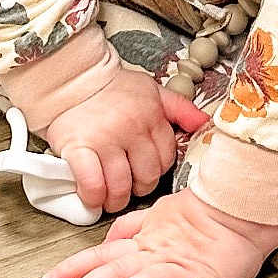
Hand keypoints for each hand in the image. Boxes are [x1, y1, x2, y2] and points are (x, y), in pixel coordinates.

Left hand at [41, 188, 277, 277]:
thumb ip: (131, 228)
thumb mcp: (158, 213)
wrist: (240, 206)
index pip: (100, 255)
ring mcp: (181, 270)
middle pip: (113, 273)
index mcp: (142, 243)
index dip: (72, 269)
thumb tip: (108, 238)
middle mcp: (155, 257)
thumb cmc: (201, 213)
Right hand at [44, 68, 208, 214]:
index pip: (166, 159)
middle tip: (128, 186)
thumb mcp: (152, 92)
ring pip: (120, 186)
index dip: (157, 170)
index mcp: (151, 117)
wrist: (74, 79)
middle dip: (139, 188)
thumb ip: (180, 109)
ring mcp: (104, 140)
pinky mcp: (78, 148)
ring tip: (111, 196)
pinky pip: (92, 184)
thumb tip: (203, 123)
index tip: (145, 171)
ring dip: (116, 199)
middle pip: (146, 178)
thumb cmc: (113, 88)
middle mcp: (130, 129)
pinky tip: (92, 197)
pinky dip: (93, 197)